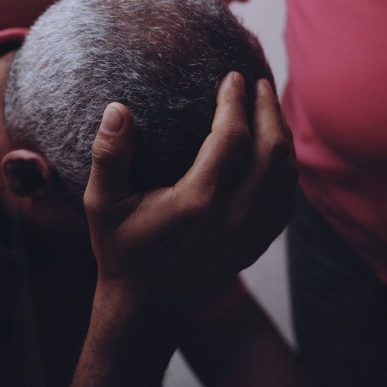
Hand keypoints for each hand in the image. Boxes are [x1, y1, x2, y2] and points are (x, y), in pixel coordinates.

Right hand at [84, 72, 296, 320]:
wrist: (146, 309)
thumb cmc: (122, 253)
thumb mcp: (101, 206)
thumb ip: (109, 156)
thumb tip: (118, 109)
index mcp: (196, 203)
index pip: (231, 138)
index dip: (235, 102)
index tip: (231, 77)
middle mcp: (232, 218)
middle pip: (270, 151)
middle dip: (268, 110)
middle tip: (259, 82)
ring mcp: (249, 235)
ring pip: (284, 175)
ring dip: (281, 136)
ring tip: (269, 109)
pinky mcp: (255, 245)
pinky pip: (285, 200)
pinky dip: (285, 170)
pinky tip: (275, 154)